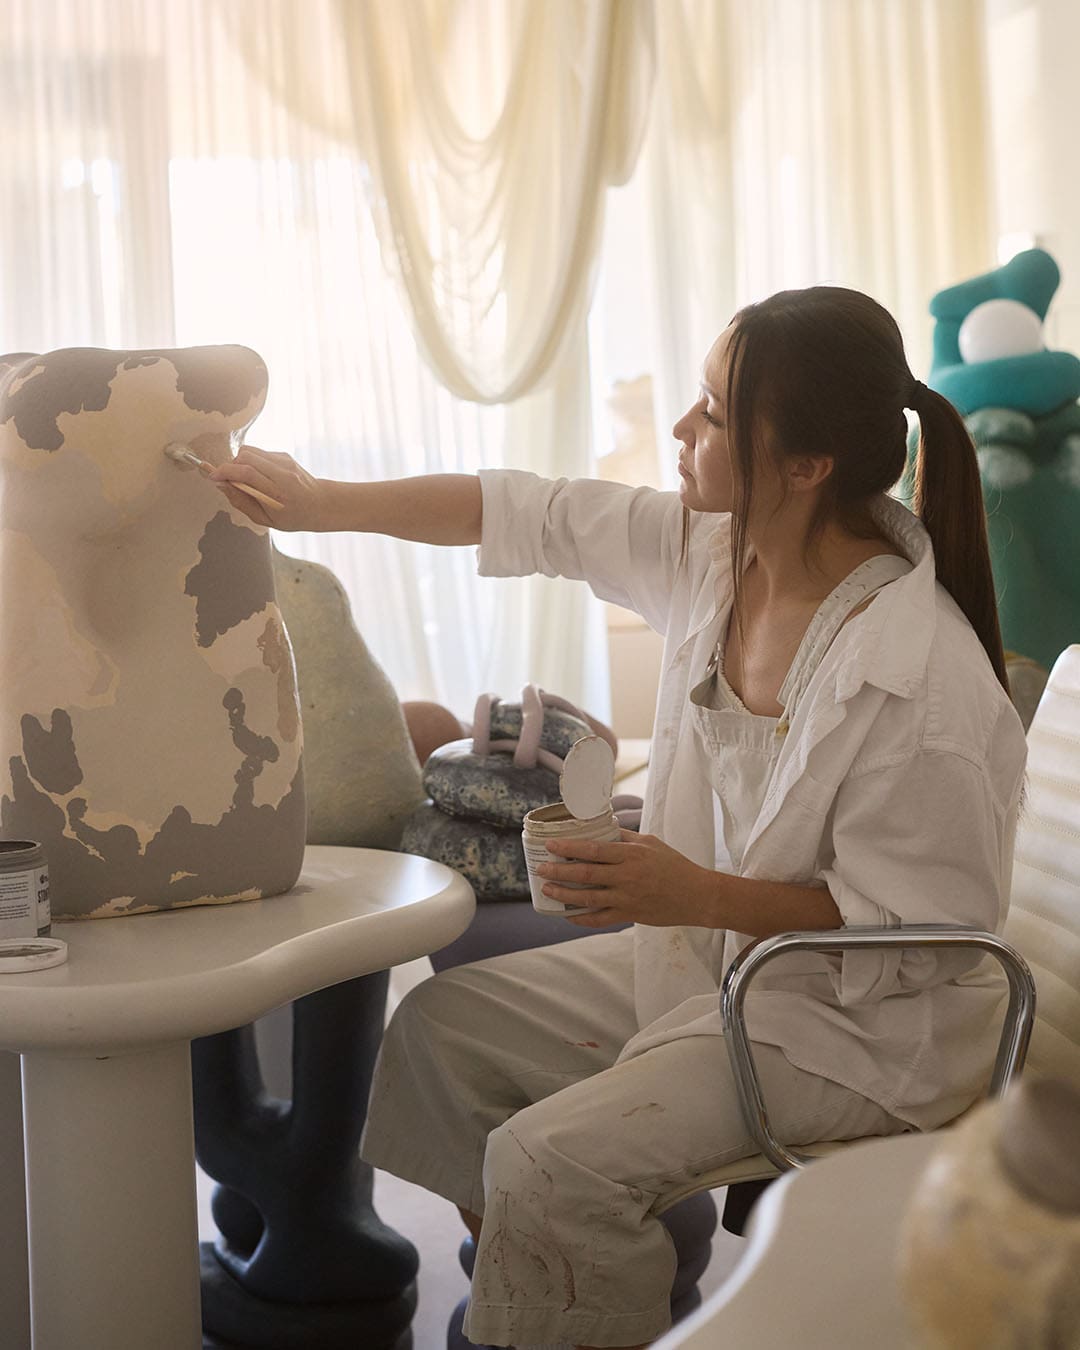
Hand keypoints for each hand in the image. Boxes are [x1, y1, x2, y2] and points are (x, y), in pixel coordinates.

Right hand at [207, 444, 329, 529]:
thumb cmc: (294, 517)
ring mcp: (285, 461)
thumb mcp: (266, 519)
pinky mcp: (284, 455)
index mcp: (278, 492)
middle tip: (229, 480)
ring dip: (240, 462)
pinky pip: (259, 453)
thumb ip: (241, 502)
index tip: (212, 477)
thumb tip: (221, 485)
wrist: (322, 504)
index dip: (225, 471)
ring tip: (245, 479)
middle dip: (230, 465)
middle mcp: (282, 472)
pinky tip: (259, 476)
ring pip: (250, 450)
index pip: (246, 473)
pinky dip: (251, 462)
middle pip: (246, 456)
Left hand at [536, 829, 718, 928]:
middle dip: (559, 872)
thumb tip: (600, 829)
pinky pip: (599, 919)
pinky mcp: (630, 915)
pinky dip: (581, 918)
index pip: (594, 850)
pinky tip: (567, 915)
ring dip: (564, 895)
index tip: (550, 846)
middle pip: (586, 874)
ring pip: (588, 899)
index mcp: (632, 855)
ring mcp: (628, 898)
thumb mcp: (651, 843)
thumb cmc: (674, 865)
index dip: (569, 848)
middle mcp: (628, 876)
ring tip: (546, 890)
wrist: (697, 896)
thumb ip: (625, 837)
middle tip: (540, 869)